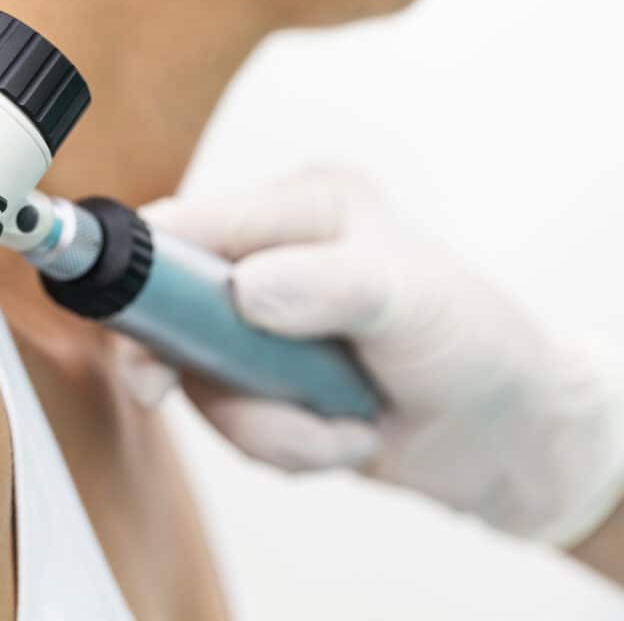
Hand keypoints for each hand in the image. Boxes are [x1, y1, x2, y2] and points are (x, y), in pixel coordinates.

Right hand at [139, 166, 623, 545]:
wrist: (505, 433)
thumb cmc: (477, 345)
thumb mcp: (415, 299)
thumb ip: (331, 284)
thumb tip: (243, 290)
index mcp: (302, 207)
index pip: (189, 225)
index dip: (146, 279)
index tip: (149, 354)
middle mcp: (271, 256)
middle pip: (172, 314)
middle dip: (216, 380)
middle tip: (254, 412)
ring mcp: (261, 323)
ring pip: (201, 383)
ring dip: (269, 427)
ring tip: (346, 428)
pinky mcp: (262, 378)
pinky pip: (233, 424)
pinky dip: (284, 447)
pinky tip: (343, 437)